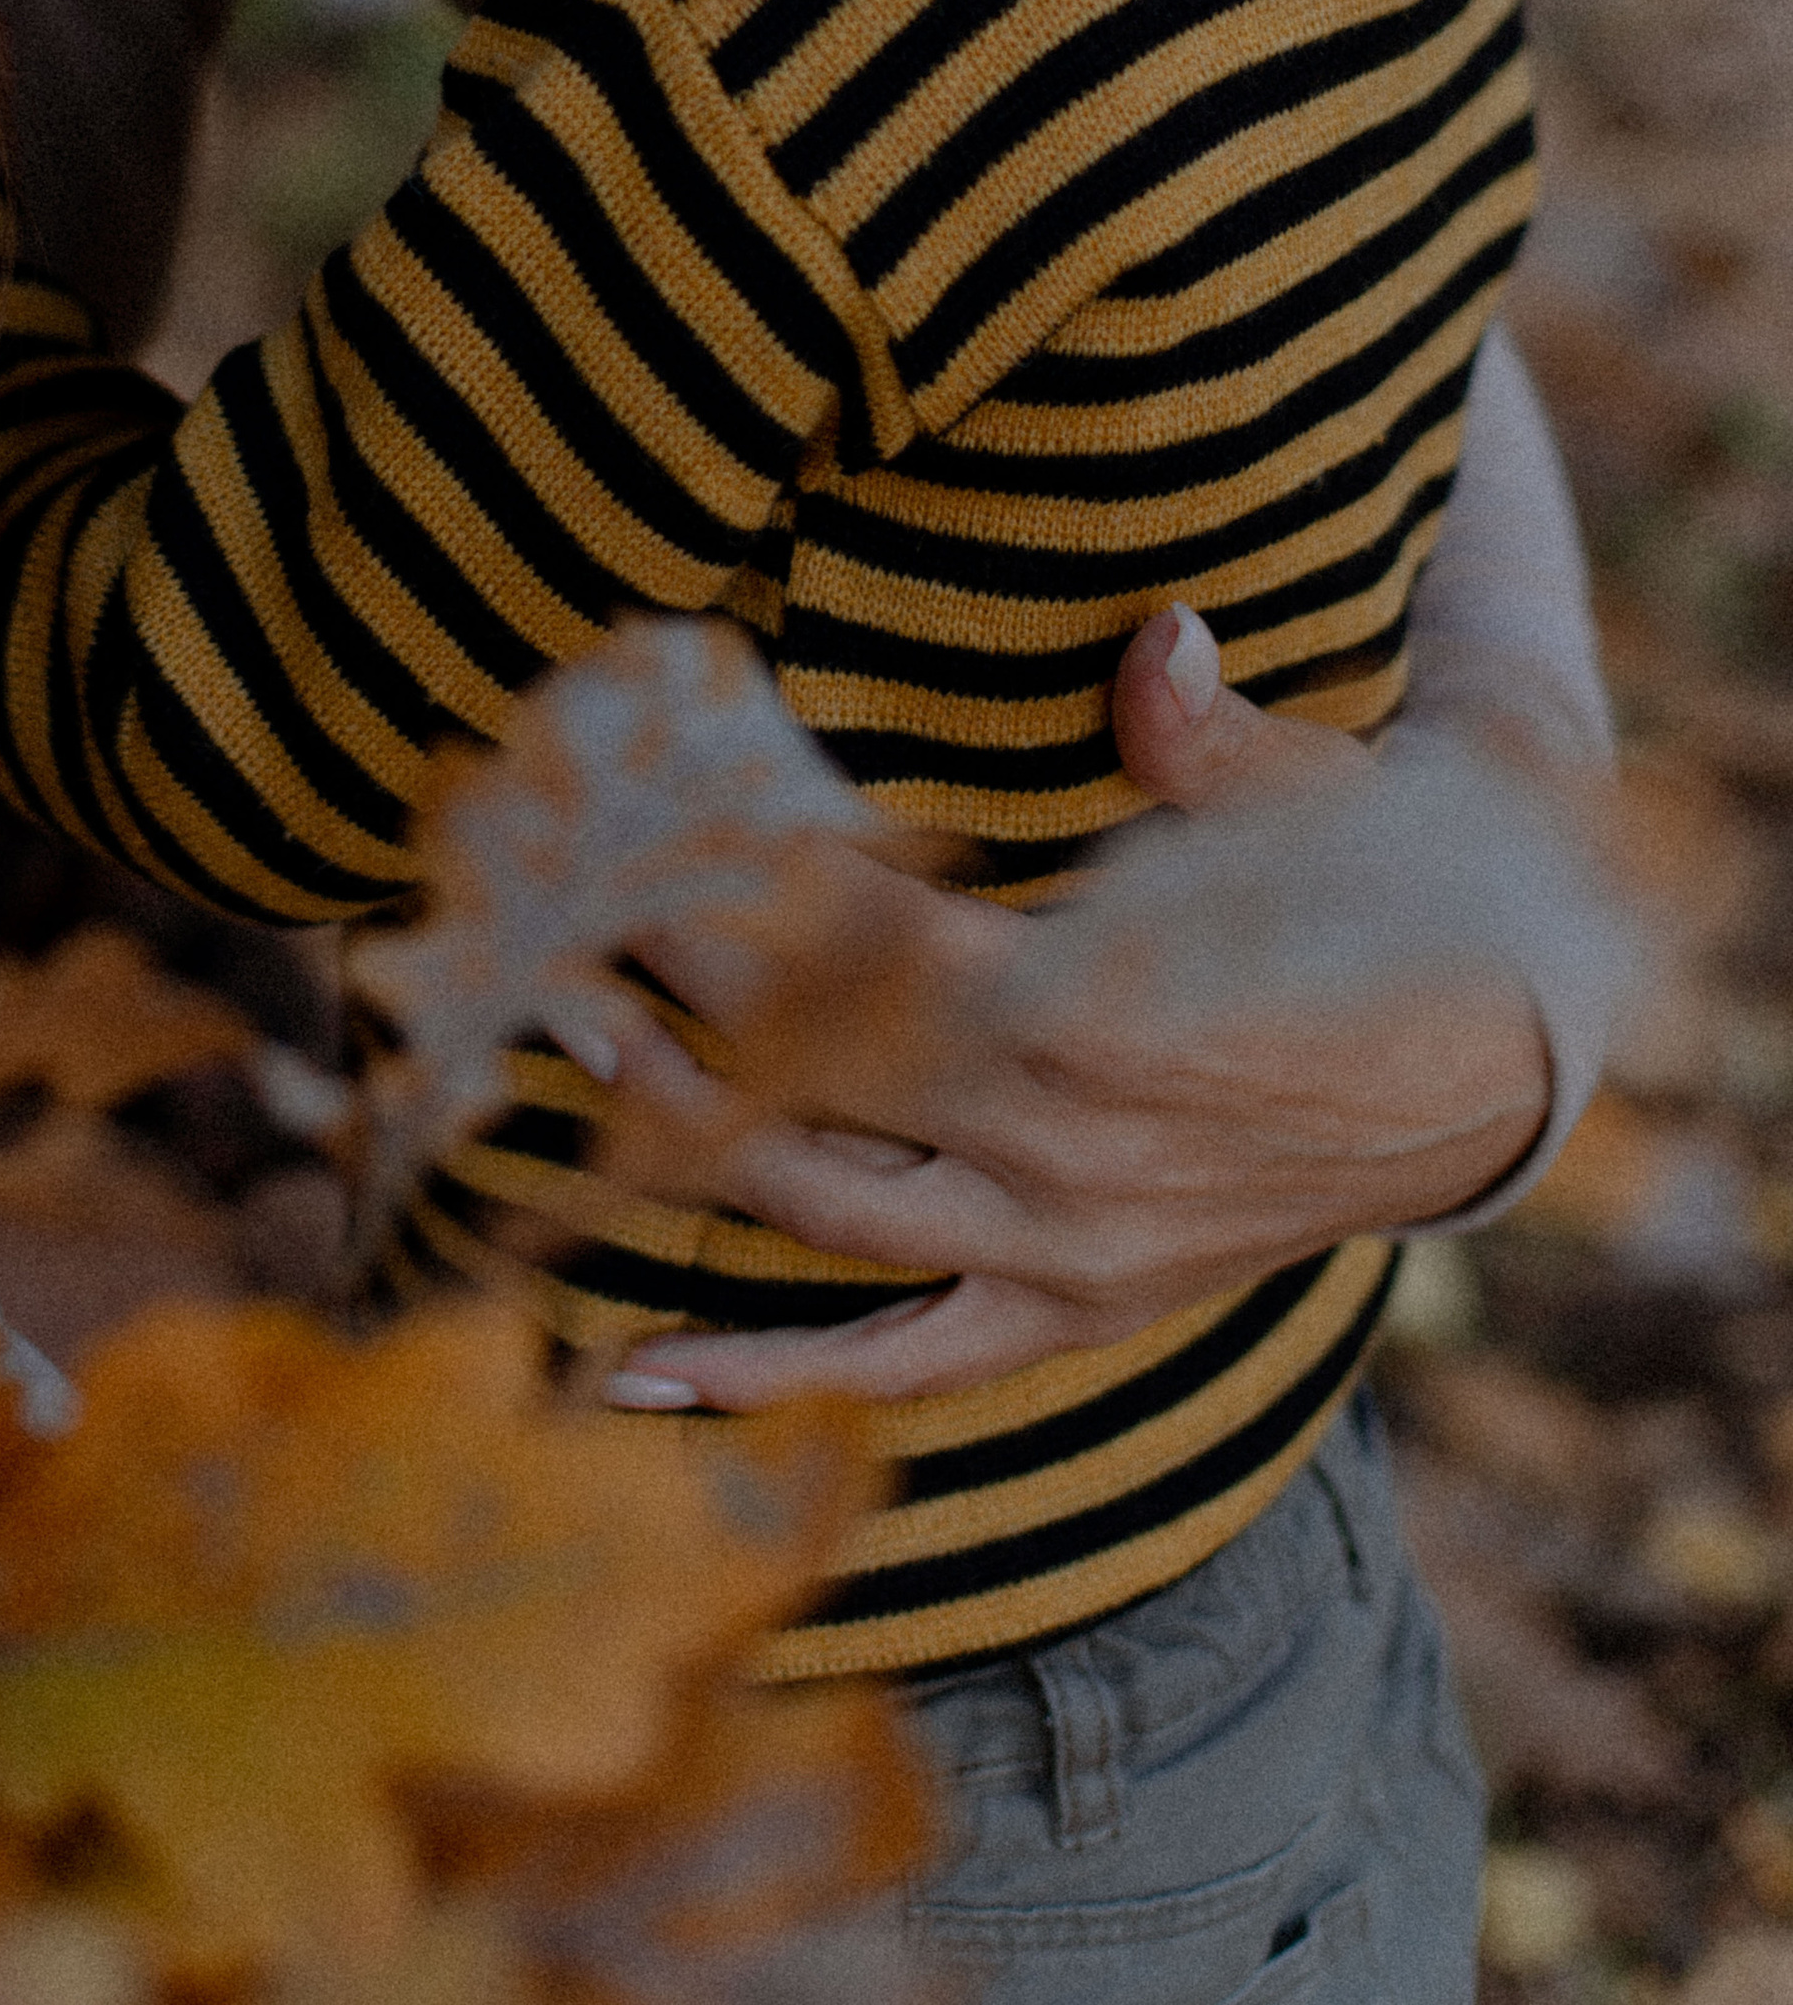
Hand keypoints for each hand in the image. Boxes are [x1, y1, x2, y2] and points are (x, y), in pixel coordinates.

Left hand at [598, 609, 1553, 1412]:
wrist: (1474, 1075)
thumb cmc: (1364, 902)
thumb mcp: (1308, 797)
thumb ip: (1205, 736)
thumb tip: (1161, 641)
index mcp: (1103, 1006)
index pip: (868, 945)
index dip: (743, 885)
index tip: (643, 815)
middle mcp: (1059, 1147)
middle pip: (807, 1062)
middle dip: (669, 979)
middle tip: (544, 901)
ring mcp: (1055, 1251)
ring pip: (815, 1203)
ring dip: (671, 1126)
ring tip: (560, 1032)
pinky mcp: (1063, 1316)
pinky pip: (891, 1366)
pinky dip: (758, 1378)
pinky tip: (622, 1378)